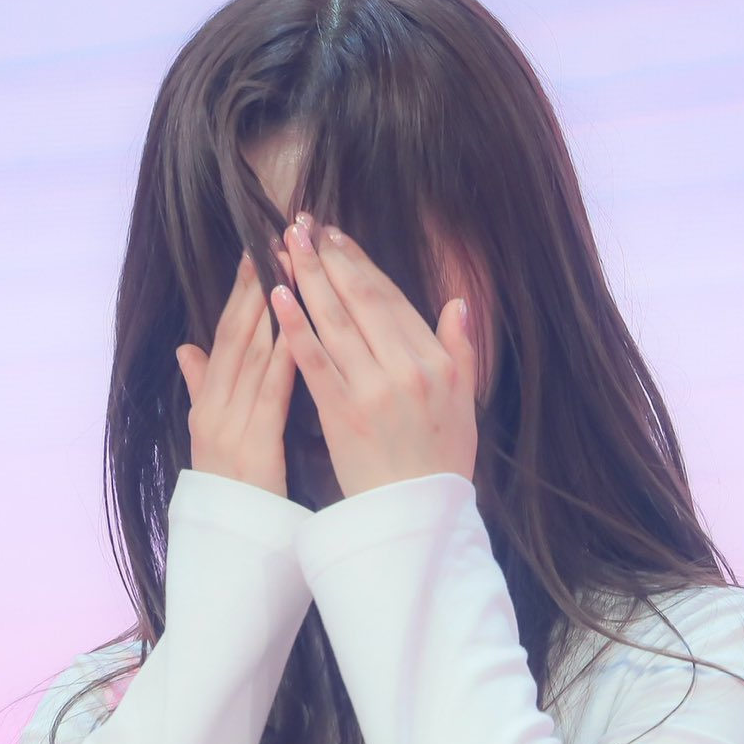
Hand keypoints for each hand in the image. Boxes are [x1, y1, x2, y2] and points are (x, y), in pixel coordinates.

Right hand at [176, 247, 298, 499]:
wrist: (231, 552)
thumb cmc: (233, 498)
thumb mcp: (211, 440)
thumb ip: (201, 391)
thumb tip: (185, 350)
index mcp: (206, 405)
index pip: (226, 337)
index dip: (241, 294)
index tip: (258, 253)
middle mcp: (213, 410)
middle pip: (236, 337)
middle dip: (257, 287)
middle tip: (276, 243)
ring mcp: (229, 429)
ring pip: (252, 358)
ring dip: (273, 310)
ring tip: (292, 269)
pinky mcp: (252, 449)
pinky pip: (269, 396)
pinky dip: (283, 358)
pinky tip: (298, 329)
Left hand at [269, 212, 478, 498]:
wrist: (417, 518)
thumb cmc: (440, 463)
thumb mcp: (465, 404)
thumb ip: (462, 351)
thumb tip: (458, 304)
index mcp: (438, 362)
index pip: (392, 300)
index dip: (360, 264)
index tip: (336, 236)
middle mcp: (407, 369)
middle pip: (362, 301)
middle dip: (329, 259)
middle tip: (301, 224)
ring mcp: (373, 389)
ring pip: (336, 322)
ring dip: (307, 279)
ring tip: (283, 247)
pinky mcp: (342, 413)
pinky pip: (315, 361)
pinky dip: (296, 327)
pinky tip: (277, 296)